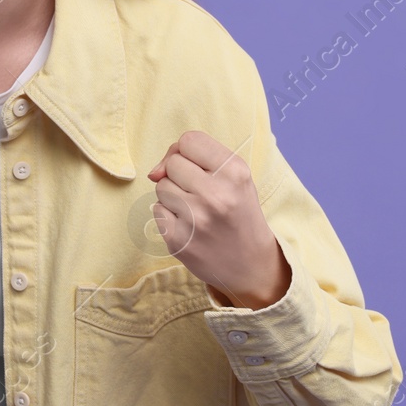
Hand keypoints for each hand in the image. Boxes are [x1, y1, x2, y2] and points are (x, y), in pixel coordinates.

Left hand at [146, 130, 289, 309]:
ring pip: (161, 186)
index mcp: (235, 173)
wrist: (251, 265)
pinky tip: (190, 227)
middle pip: (172, 163)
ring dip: (173, 195)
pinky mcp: (178, 240)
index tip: (199, 167)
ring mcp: (195, 219)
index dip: (188, 152)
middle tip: (202, 194)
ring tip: (197, 210)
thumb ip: (196, 160)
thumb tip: (154, 171)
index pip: (189, 140)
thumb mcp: (234, 178)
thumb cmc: (238, 213)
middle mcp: (216, 195)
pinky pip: (157, 211)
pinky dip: (169, 217)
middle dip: (181, 175)